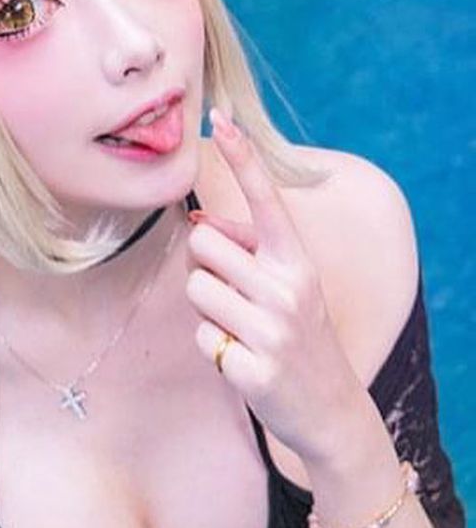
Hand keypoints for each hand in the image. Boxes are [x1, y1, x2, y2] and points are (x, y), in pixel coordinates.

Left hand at [184, 109, 366, 462]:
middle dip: (208, 268)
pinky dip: (213, 348)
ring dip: (207, 310)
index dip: (242, 157)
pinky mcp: (251, 367)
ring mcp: (271, 329)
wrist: (330, 410)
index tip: (219, 117)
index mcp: (297, 262)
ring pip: (197, 290)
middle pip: (204, 246)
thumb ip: (248, 254)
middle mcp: (288, 288)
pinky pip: (200, 336)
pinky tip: (241, 360)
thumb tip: (199, 222)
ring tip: (240, 330)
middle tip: (236, 298)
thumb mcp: (287, 288)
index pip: (265, 199)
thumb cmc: (298, 336)